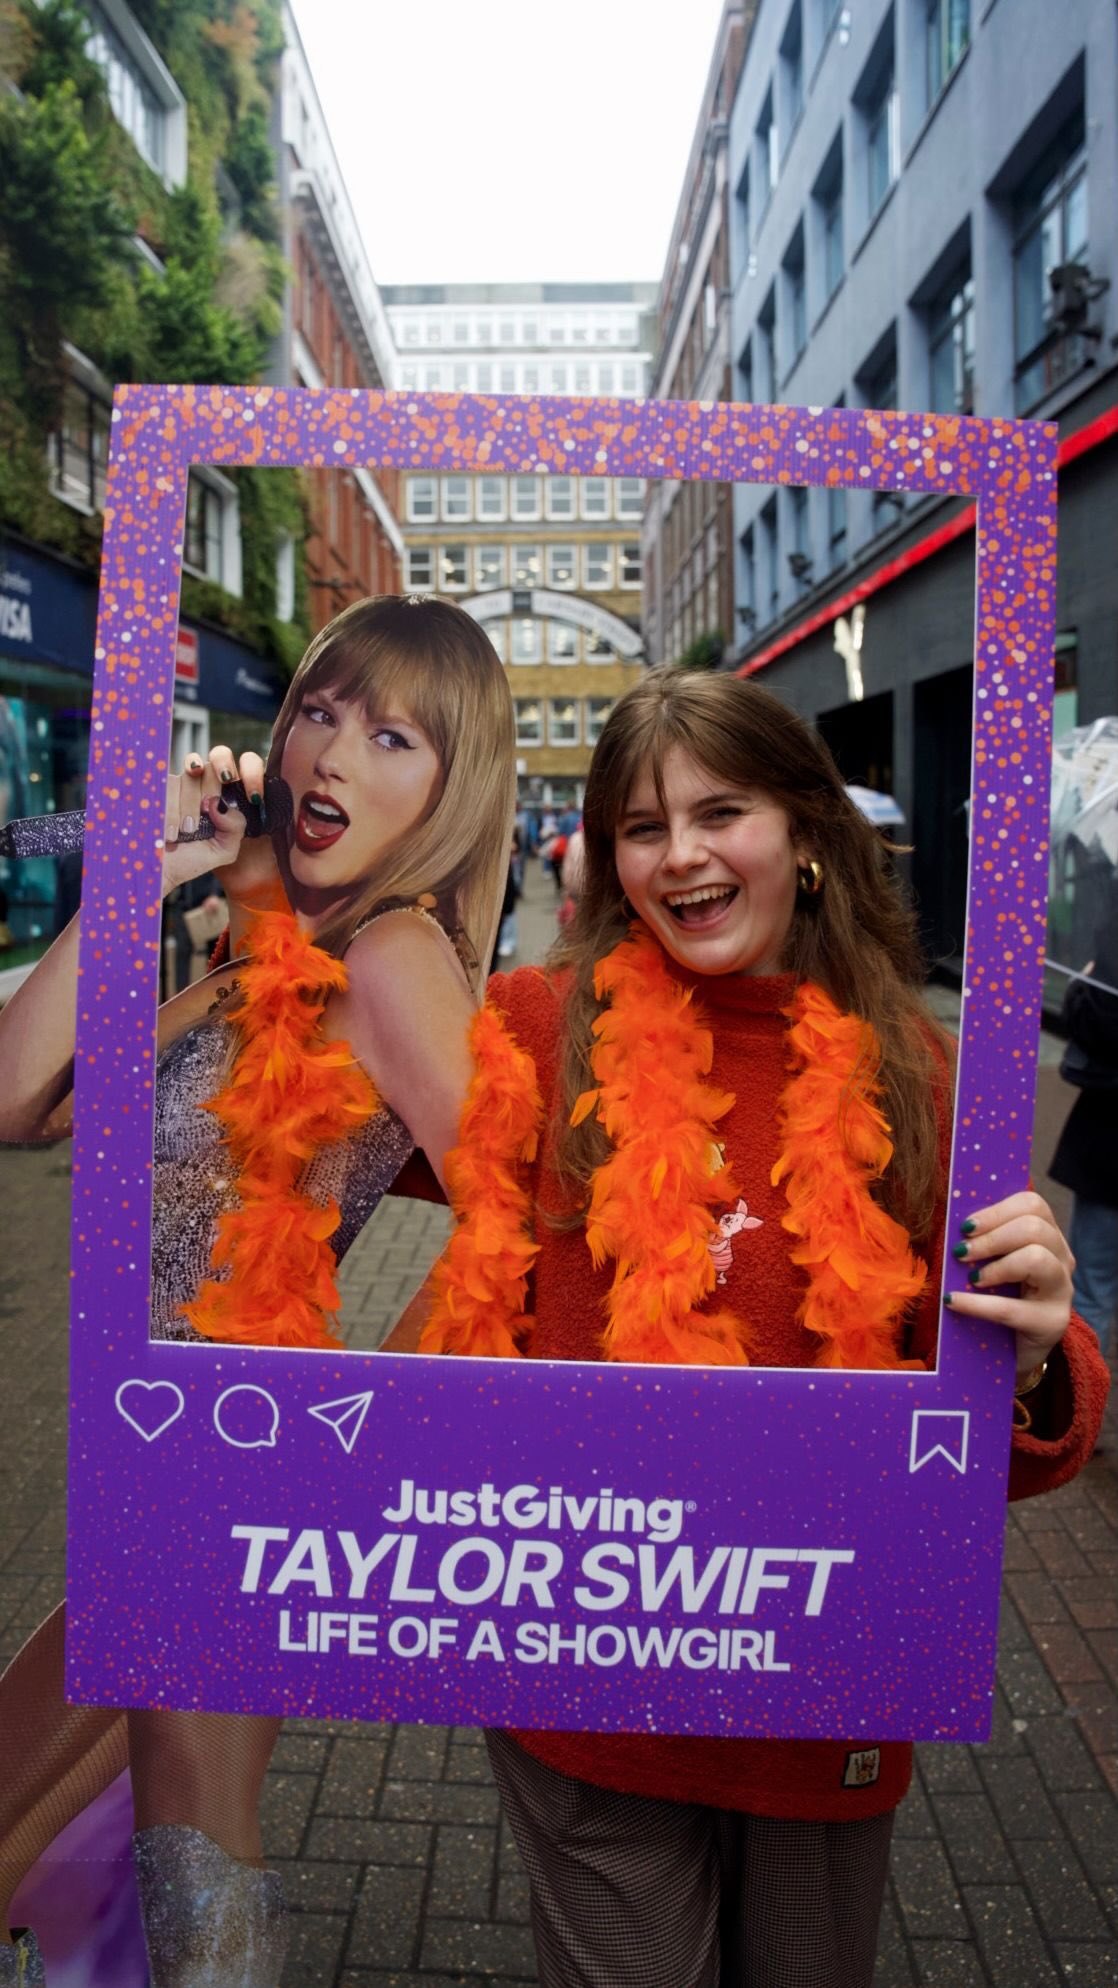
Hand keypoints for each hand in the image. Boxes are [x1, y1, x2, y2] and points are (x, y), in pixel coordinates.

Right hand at [171, 747, 280, 911]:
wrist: (157, 871)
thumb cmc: (189, 861)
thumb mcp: (223, 850)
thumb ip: (235, 827)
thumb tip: (218, 802)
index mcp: (225, 796)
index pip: (245, 766)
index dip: (252, 774)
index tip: (254, 797)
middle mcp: (202, 785)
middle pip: (214, 767)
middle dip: (210, 792)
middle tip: (205, 814)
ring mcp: (177, 782)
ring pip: (189, 777)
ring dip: (187, 808)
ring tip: (184, 832)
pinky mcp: (154, 785)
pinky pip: (167, 783)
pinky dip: (170, 811)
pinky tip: (169, 831)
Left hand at [946, 1190, 1074, 1381]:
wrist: (1012, 1351)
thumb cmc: (998, 1298)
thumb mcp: (992, 1264)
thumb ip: (982, 1242)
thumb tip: (953, 1227)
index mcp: (1048, 1236)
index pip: (1032, 1206)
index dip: (996, 1211)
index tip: (965, 1226)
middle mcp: (1061, 1259)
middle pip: (1034, 1227)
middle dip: (992, 1238)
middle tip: (961, 1253)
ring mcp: (1061, 1291)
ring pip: (1036, 1258)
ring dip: (996, 1265)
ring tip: (971, 1279)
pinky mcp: (1051, 1322)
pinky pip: (1012, 1309)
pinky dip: (976, 1304)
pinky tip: (953, 1301)